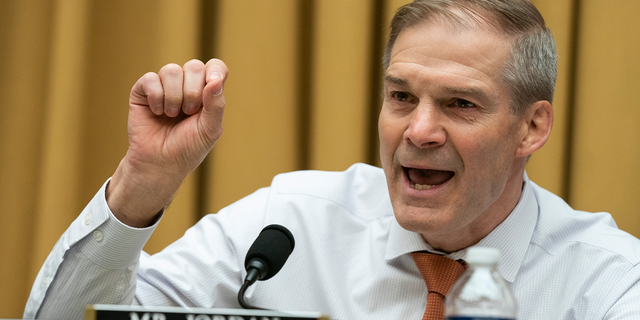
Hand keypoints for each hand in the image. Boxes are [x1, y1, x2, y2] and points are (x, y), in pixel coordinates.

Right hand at [106, 59, 227, 226]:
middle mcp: (186, 85)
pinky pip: (150, 79)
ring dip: (174, 97)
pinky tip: (157, 113)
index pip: (215, 67)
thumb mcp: (210, 130)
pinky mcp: (143, 91)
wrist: (160, 163)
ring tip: (172, 115)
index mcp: (206, 92)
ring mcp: (164, 86)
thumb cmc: (188, 148)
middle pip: (194, 66)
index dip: (215, 70)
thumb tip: (216, 79)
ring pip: (171, 70)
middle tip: (189, 112)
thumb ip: (216, 105)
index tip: (212, 82)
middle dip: (193, 92)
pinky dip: (156, 98)